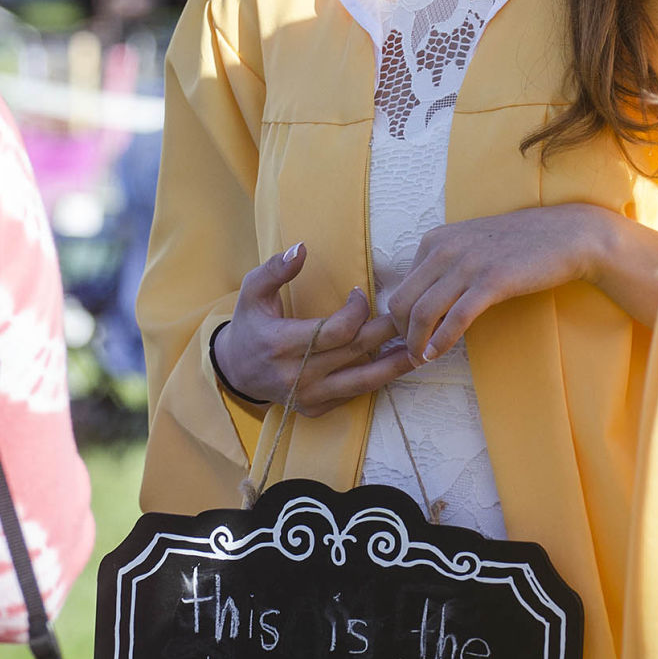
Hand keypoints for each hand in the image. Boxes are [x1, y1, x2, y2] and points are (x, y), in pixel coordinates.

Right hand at [214, 242, 413, 417]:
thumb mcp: (251, 291)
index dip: (357, 310)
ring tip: (421, 350)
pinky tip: (396, 365)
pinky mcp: (316, 410)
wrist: (236, 371)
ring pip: (363, 382)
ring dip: (395, 365)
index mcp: (282, 344)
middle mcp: (297, 376)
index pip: (336, 330)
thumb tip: (301, 248)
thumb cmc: (249, 325)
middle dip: (387, 332)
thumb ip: (275, 269)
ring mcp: (308, 396)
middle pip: (356, 353)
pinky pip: (354, 395)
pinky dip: (377, 380)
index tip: (361, 294)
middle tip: (410, 315)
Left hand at [387, 205, 657, 360]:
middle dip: (401, 334)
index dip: (399, 319)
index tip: (407, 338)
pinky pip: (456, 318)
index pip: (400, 287)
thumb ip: (444, 265)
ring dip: (417, 343)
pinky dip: (442, 341)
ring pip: (423, 312)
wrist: (566, 235)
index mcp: (435, 240)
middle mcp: (445, 249)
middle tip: (411, 354)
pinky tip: (438, 354)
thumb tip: (421, 299)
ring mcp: (468, 264)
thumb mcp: (471, 245)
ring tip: (422, 359)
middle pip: (402, 302)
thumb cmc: (519, 244)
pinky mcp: (492, 281)